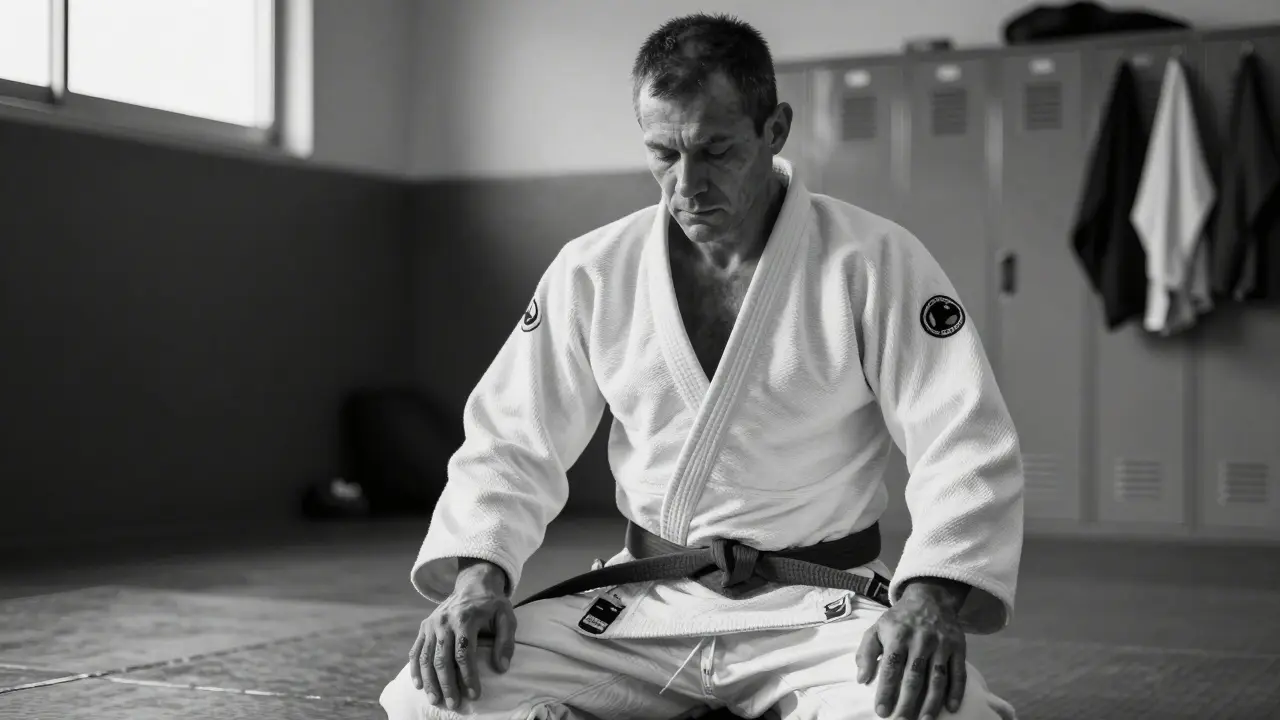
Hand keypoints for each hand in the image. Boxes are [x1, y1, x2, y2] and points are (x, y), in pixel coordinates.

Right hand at [408, 560, 515, 709]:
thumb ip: (506, 642)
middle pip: (442, 659)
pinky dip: (415, 669)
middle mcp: (444, 622)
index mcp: (465, 619)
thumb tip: (501, 668)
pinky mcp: (424, 626)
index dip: (468, 677)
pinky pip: (416, 650)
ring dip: (430, 681)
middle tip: (454, 704)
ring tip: (436, 700)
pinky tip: (419, 685)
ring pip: (426, 657)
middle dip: (447, 684)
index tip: (474, 694)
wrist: (473, 584)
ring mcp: (431, 624)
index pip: (464, 654)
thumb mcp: (507, 617)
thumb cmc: (492, 605)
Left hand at [856, 579, 968, 719]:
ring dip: (931, 702)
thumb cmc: (899, 619)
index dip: (886, 691)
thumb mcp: (876, 628)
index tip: (881, 711)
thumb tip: (861, 679)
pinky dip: (956, 691)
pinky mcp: (958, 648)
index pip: (891, 668)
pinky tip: (951, 708)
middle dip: (907, 702)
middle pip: (914, 677)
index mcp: (898, 636)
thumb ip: (866, 652)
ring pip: (937, 678)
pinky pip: (958, 672)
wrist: (930, 598)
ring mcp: (941, 645)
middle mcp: (921, 641)